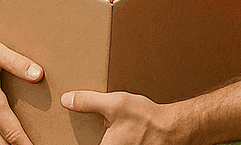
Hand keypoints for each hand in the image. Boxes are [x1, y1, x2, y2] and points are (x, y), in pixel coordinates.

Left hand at [62, 91, 177, 144]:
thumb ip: (87, 102)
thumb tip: (66, 100)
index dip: (79, 141)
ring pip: (109, 144)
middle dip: (100, 137)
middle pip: (100, 144)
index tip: (73, 136)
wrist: (173, 128)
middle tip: (105, 129)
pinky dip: (118, 140)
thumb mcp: (114, 104)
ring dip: (109, 138)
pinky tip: (126, 134)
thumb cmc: (146, 119)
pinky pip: (119, 144)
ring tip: (119, 131)